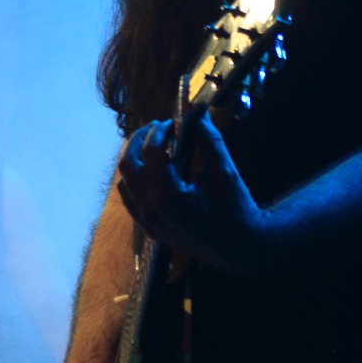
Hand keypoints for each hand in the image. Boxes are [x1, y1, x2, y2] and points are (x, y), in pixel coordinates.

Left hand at [116, 116, 271, 272]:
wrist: (237, 247)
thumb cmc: (235, 209)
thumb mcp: (225, 172)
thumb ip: (209, 141)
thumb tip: (196, 115)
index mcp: (170, 197)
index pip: (152, 152)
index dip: (160, 131)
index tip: (173, 121)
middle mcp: (152, 211)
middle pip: (128, 164)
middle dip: (139, 140)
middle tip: (156, 127)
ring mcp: (147, 222)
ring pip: (124, 181)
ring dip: (135, 159)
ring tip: (153, 145)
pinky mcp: (148, 229)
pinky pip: (129, 198)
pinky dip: (134, 179)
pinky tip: (150, 169)